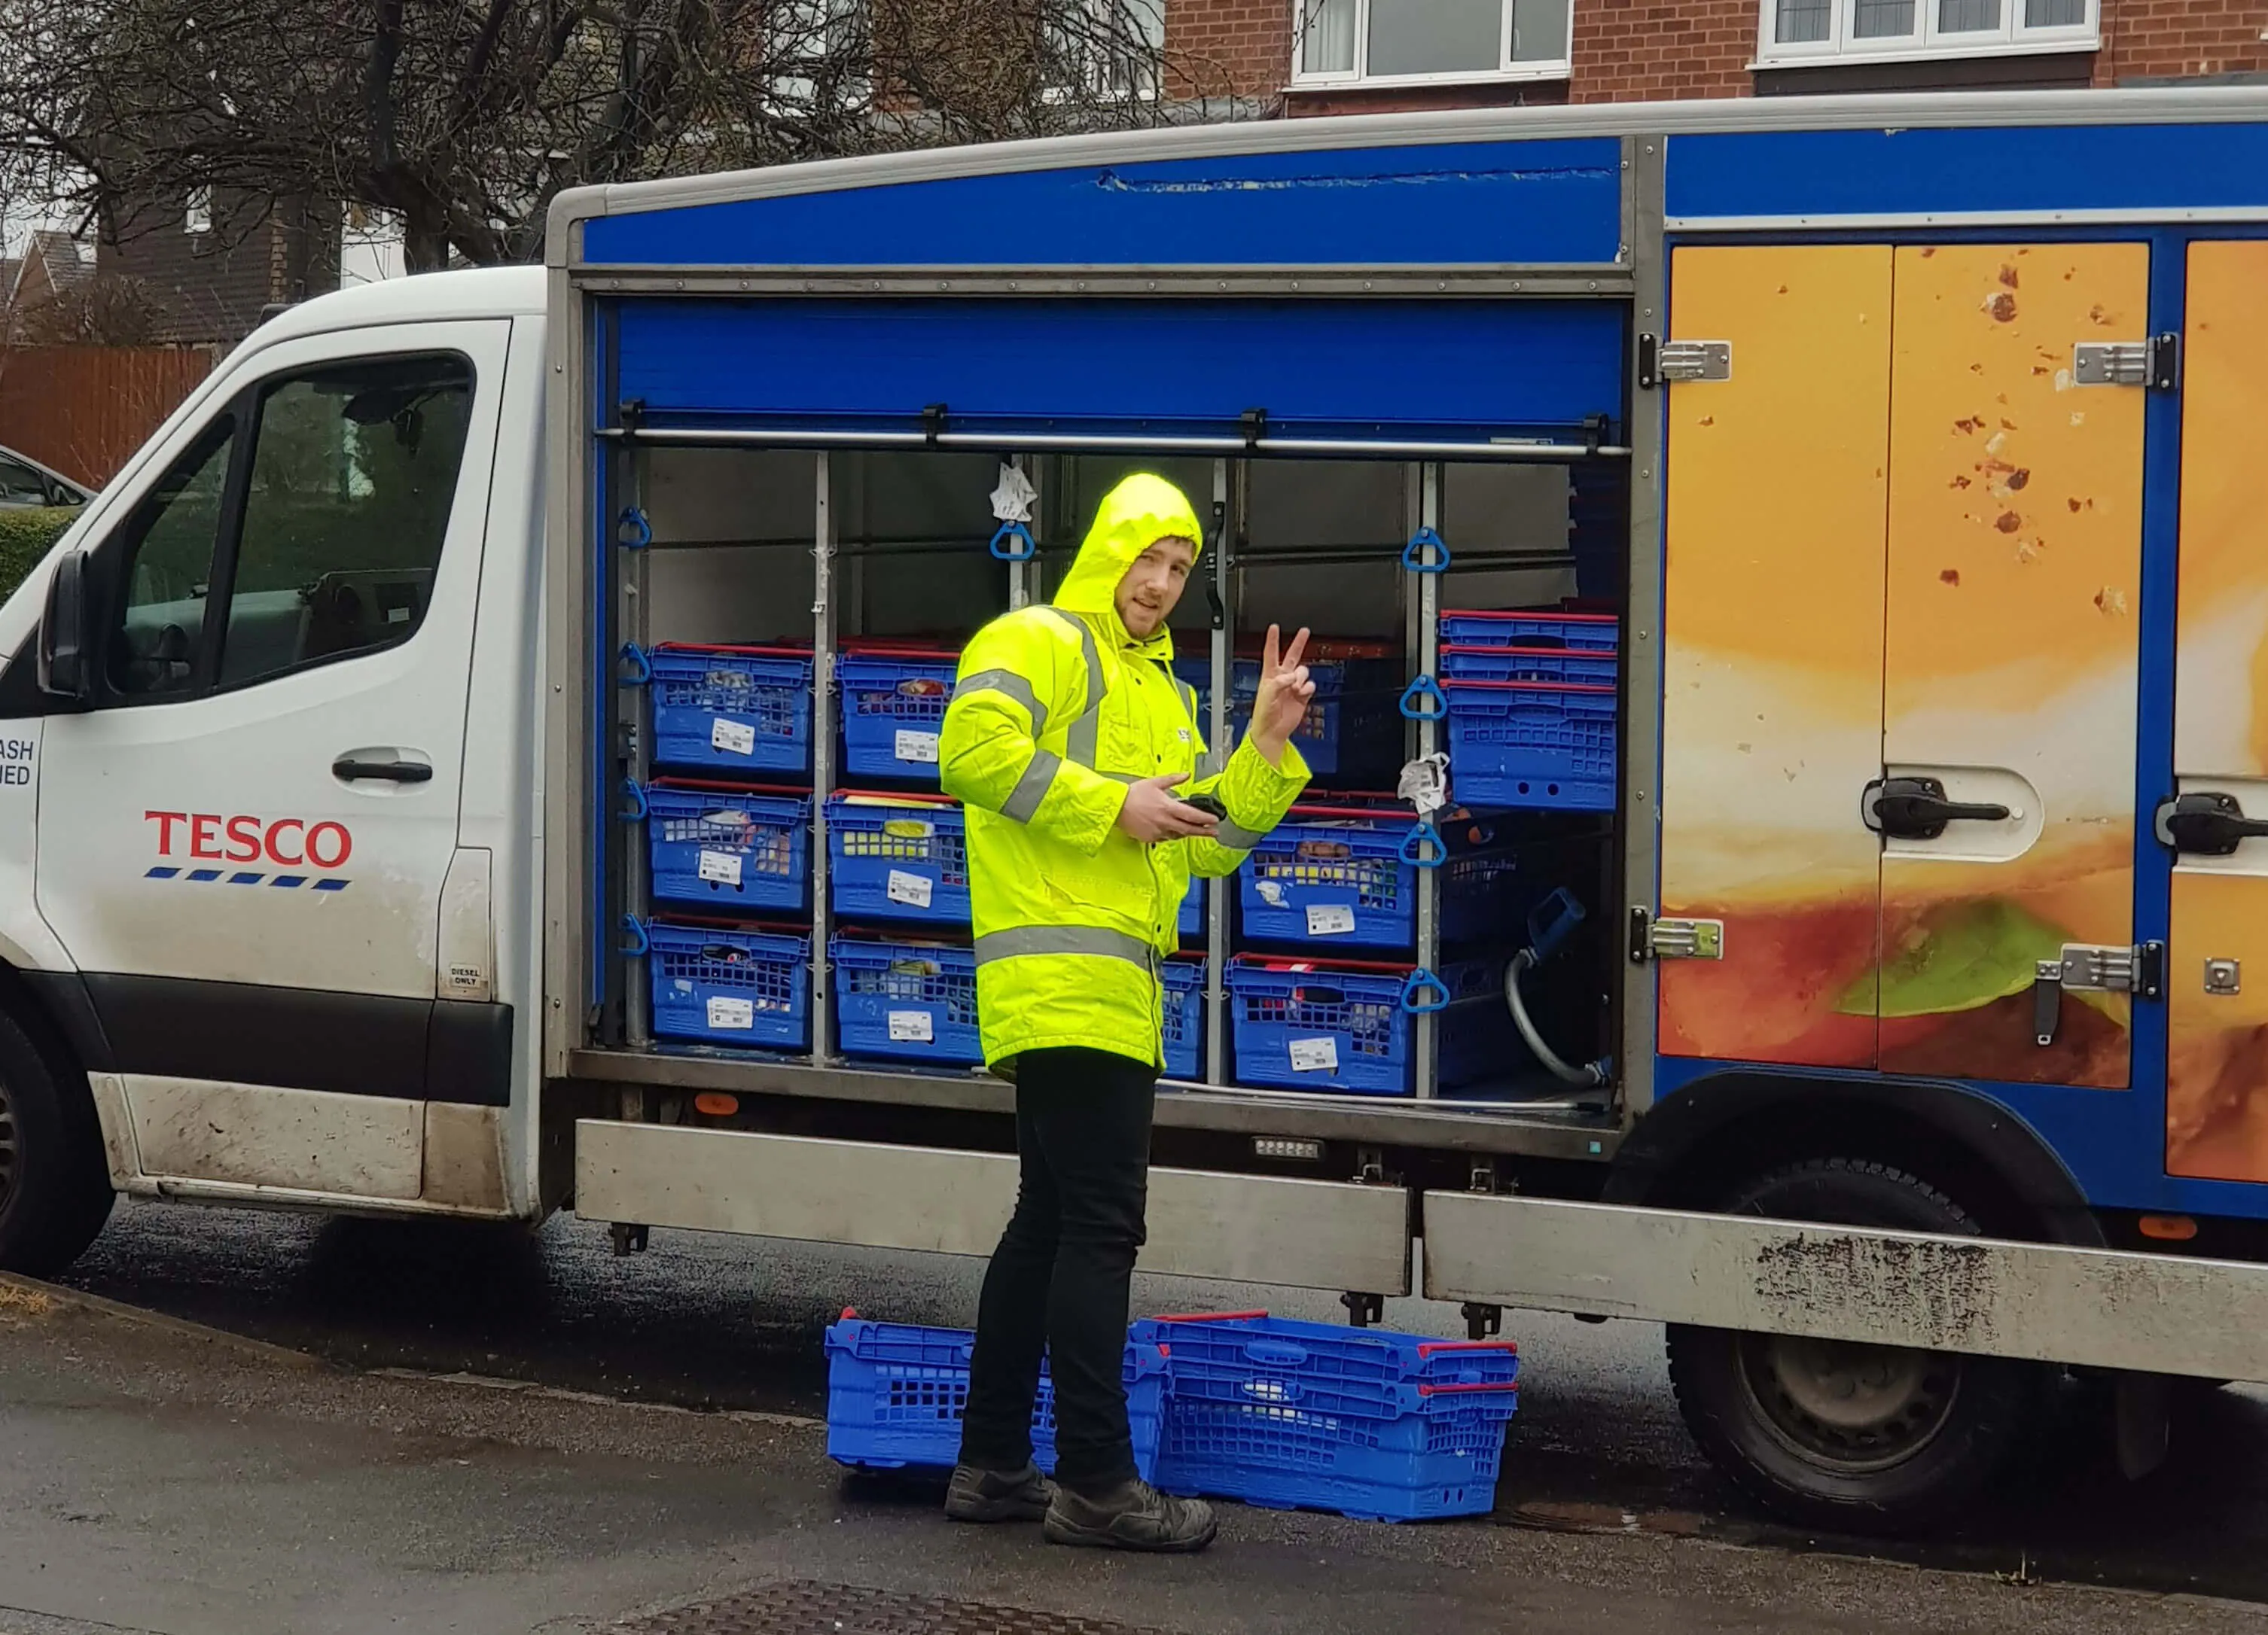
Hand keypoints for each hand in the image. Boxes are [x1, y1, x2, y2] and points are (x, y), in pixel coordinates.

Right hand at [1116, 773, 1219, 843]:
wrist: (1116, 807)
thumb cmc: (1134, 793)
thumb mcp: (1155, 782)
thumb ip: (1173, 779)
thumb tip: (1187, 774)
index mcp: (1168, 808)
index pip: (1192, 816)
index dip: (1205, 819)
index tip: (1215, 820)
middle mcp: (1165, 822)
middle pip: (1189, 829)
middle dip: (1204, 831)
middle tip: (1214, 832)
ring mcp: (1157, 832)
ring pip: (1178, 835)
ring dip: (1188, 833)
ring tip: (1196, 831)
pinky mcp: (1149, 838)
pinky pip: (1165, 838)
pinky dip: (1172, 834)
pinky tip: (1175, 831)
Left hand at [1247, 624, 1314, 766]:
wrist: (1273, 731)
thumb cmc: (1264, 715)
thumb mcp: (1267, 695)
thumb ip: (1278, 683)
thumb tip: (1291, 676)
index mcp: (1269, 676)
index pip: (1271, 653)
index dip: (1273, 640)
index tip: (1274, 627)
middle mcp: (1282, 678)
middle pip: (1291, 656)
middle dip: (1298, 643)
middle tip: (1305, 631)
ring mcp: (1293, 686)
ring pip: (1303, 671)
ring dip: (1301, 677)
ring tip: (1296, 688)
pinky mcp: (1302, 696)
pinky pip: (1310, 685)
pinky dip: (1307, 688)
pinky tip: (1301, 693)